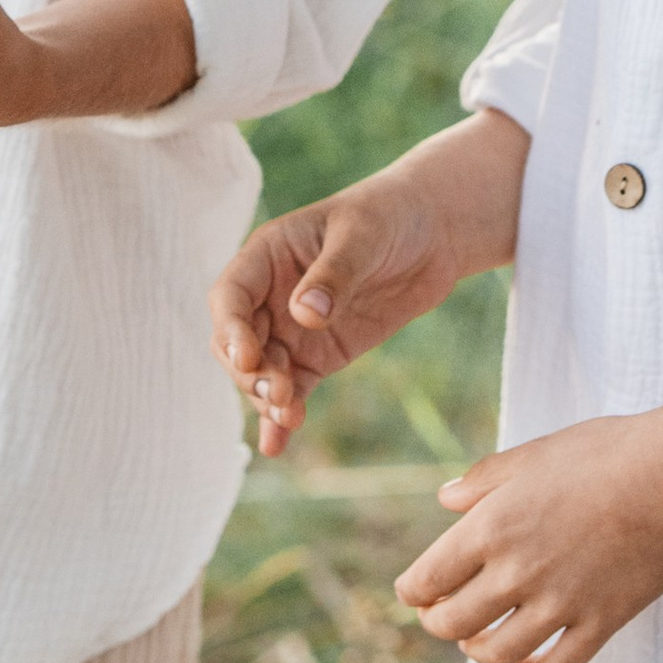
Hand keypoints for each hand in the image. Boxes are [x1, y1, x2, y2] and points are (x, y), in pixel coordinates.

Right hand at [211, 177, 474, 457]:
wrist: (432, 233)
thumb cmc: (389, 216)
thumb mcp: (362, 236)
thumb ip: (334, 275)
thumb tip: (304, 315)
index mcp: (267, 256)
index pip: (230, 297)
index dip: (231, 330)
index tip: (248, 358)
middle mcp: (270, 296)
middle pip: (236, 343)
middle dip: (250, 372)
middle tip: (280, 393)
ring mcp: (292, 329)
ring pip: (261, 373)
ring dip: (267, 398)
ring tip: (291, 417)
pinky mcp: (319, 356)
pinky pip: (293, 390)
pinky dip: (282, 417)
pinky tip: (277, 446)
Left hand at [396, 416, 662, 662]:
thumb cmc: (603, 453)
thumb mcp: (534, 454)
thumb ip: (485, 479)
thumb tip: (445, 497)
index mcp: (493, 528)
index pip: (429, 579)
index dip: (413, 592)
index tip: (413, 593)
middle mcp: (518, 573)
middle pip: (456, 623)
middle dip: (439, 624)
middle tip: (439, 618)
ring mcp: (560, 604)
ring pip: (500, 653)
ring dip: (480, 653)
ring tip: (477, 645)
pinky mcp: (600, 622)